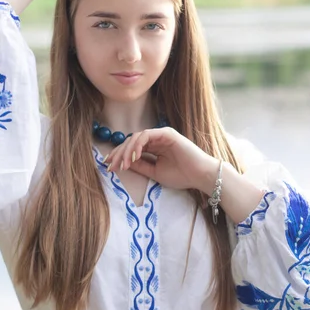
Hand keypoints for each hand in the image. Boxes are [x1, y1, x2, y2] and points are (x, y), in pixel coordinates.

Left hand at [104, 127, 218, 193]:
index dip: (118, 155)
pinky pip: (146, 135)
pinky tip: (133, 157)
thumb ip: (140, 166)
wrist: (201, 176)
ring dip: (126, 151)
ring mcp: (161, 134)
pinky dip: (137, 145)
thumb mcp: (155, 173)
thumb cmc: (182, 175)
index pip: (131, 148)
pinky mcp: (166, 133)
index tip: (108, 166)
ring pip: (136, 137)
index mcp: (154, 147)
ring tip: (123, 165)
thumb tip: (122, 163)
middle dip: (118, 153)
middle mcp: (156, 139)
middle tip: (110, 165)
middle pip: (130, 141)